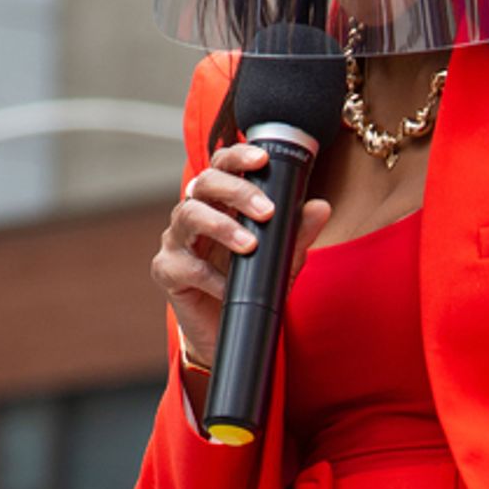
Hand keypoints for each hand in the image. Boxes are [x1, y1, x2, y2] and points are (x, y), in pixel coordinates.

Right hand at [152, 143, 331, 369]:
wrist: (229, 332)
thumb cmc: (249, 286)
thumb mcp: (280, 260)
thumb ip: (296, 234)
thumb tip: (320, 207)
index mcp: (219, 203)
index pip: (222, 166)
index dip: (237, 157)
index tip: (262, 159)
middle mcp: (194, 214)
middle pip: (204, 183)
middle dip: (237, 191)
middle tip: (266, 210)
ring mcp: (176, 241)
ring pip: (189, 215)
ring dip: (222, 226)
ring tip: (250, 245)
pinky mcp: (167, 271)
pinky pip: (186, 266)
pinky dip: (212, 277)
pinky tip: (230, 287)